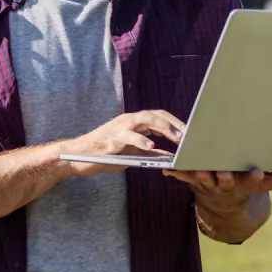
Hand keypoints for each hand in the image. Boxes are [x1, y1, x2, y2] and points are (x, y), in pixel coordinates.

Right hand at [58, 110, 186, 172]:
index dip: (176, 123)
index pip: (160, 117)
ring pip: (144, 119)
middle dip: (174, 124)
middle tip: (190, 135)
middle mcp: (129, 120)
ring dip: (163, 127)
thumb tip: (170, 156)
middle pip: (156, 115)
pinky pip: (128, 136)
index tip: (193, 132)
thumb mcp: (133, 154)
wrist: (78, 156)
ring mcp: (119, 127)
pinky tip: (151, 146)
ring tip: (177, 137)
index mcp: (135, 123)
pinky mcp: (111, 138)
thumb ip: (150, 152)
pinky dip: (140, 140)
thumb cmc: (106, 154)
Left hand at [162, 167, 271, 211]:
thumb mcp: (265, 185)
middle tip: (224, 172)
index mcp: (244, 184)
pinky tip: (168, 170)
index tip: (257, 172)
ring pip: (203, 178)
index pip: (251, 181)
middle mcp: (226, 185)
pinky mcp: (194, 181)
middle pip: (225, 180)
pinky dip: (176, 173)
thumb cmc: (246, 188)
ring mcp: (209, 184)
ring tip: (196, 165)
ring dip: (199, 173)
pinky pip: (184, 177)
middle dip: (225, 176)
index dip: (254, 178)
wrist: (223, 208)